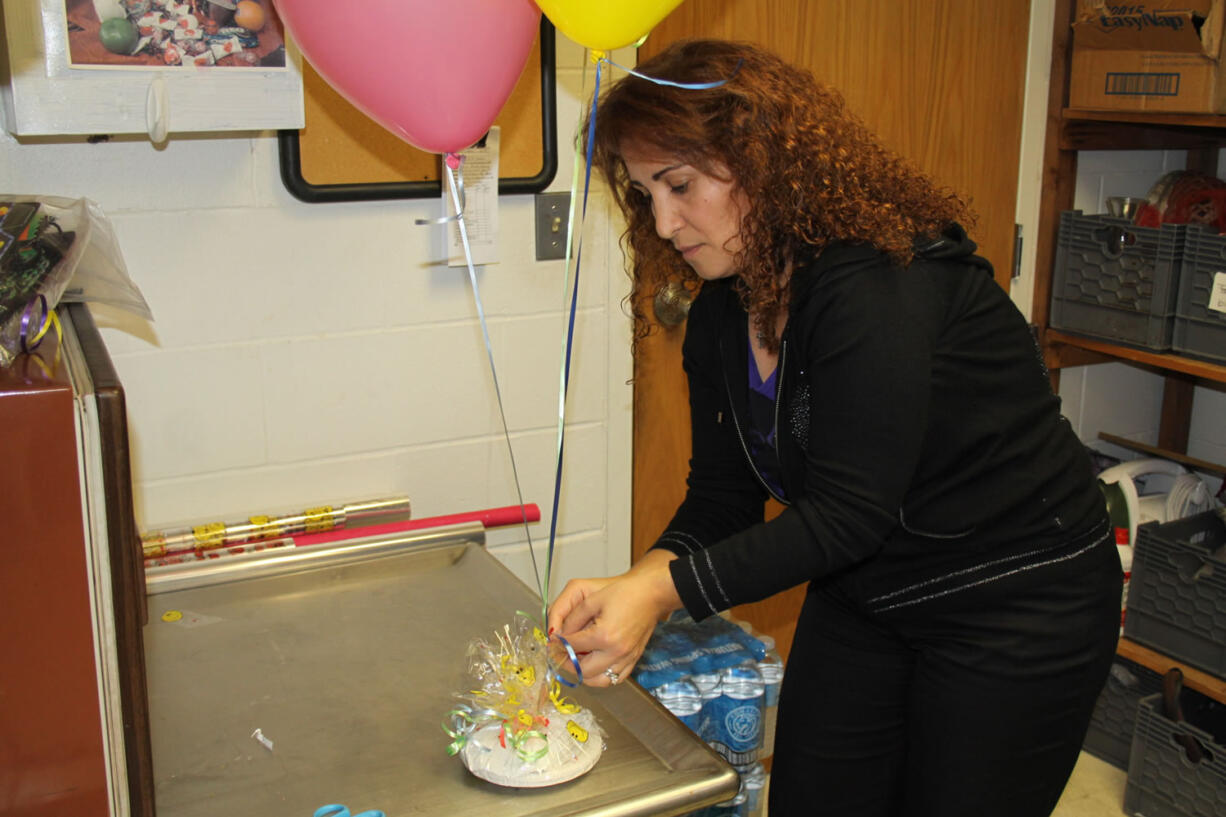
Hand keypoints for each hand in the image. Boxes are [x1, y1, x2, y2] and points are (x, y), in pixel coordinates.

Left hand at [547, 550, 680, 687]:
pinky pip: (615, 679)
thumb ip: (571, 619)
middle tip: (560, 652)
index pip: (571, 647)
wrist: (651, 593)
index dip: (557, 644)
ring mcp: (626, 658)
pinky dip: (601, 676)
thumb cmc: (623, 592)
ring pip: (598, 680)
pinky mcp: (634, 659)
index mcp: (603, 635)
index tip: (552, 641)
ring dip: (583, 674)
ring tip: (577, 659)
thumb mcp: (591, 599)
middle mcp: (616, 652)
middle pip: (582, 670)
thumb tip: (556, 634)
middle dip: (567, 662)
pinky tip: (594, 664)